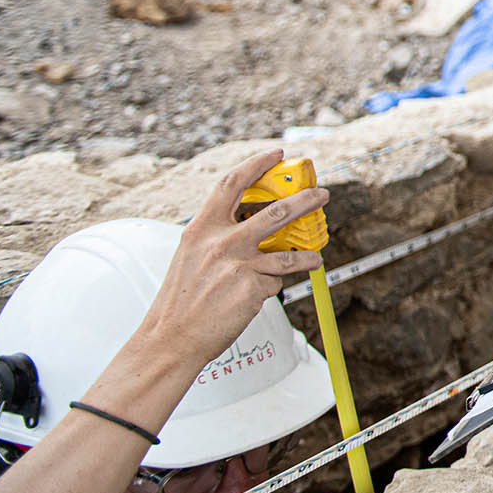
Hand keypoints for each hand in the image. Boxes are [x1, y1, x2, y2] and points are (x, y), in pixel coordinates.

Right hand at [135, 148, 328, 370]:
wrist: (171, 338)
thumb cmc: (181, 301)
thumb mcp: (191, 256)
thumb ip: (219, 237)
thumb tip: (256, 226)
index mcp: (201, 229)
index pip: (231, 184)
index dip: (256, 164)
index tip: (276, 154)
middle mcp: (221, 242)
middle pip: (274, 211)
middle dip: (304, 199)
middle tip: (320, 194)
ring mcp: (239, 264)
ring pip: (288, 250)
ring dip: (308, 248)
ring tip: (316, 252)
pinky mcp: (253, 287)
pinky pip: (275, 281)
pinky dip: (272, 285)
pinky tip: (260, 293)